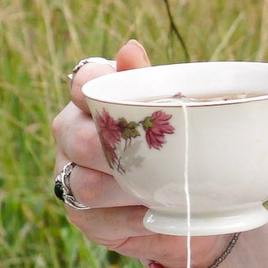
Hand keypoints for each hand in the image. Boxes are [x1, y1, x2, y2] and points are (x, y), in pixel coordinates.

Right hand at [52, 39, 231, 265]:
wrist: (196, 208)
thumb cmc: (182, 151)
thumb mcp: (177, 117)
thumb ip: (152, 85)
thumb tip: (129, 49)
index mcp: (93, 101)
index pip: (82, 81)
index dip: (94, 84)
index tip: (118, 96)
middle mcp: (72, 135)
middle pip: (76, 137)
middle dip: (115, 149)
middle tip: (156, 156)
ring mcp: (71, 176)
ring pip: (84, 183)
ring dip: (127, 189)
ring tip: (163, 190)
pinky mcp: (81, 216)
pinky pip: (97, 217)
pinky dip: (131, 218)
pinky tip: (155, 215)